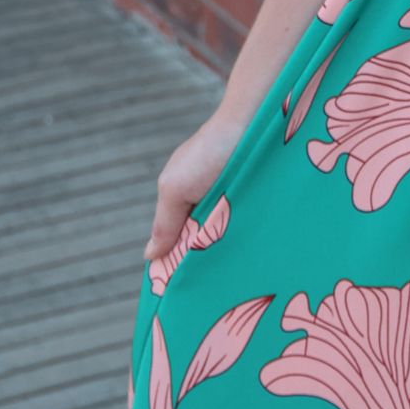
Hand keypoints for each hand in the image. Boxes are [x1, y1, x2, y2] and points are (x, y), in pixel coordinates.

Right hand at [140, 108, 250, 265]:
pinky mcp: (260, 198)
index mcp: (185, 202)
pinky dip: (251, 232)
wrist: (253, 121)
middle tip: (218, 279)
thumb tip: (149, 257)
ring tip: (240, 266)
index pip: (178, 244)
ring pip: (228, 237)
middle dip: (208, 257)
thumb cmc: (210, 152)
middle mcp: (210, 203)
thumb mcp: (176, 189)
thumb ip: (165, 224)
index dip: (179, 264)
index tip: (188, 288)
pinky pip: (252, 223)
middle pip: (204, 244)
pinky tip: (257, 245)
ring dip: (232, 246)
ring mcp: (236, 201)